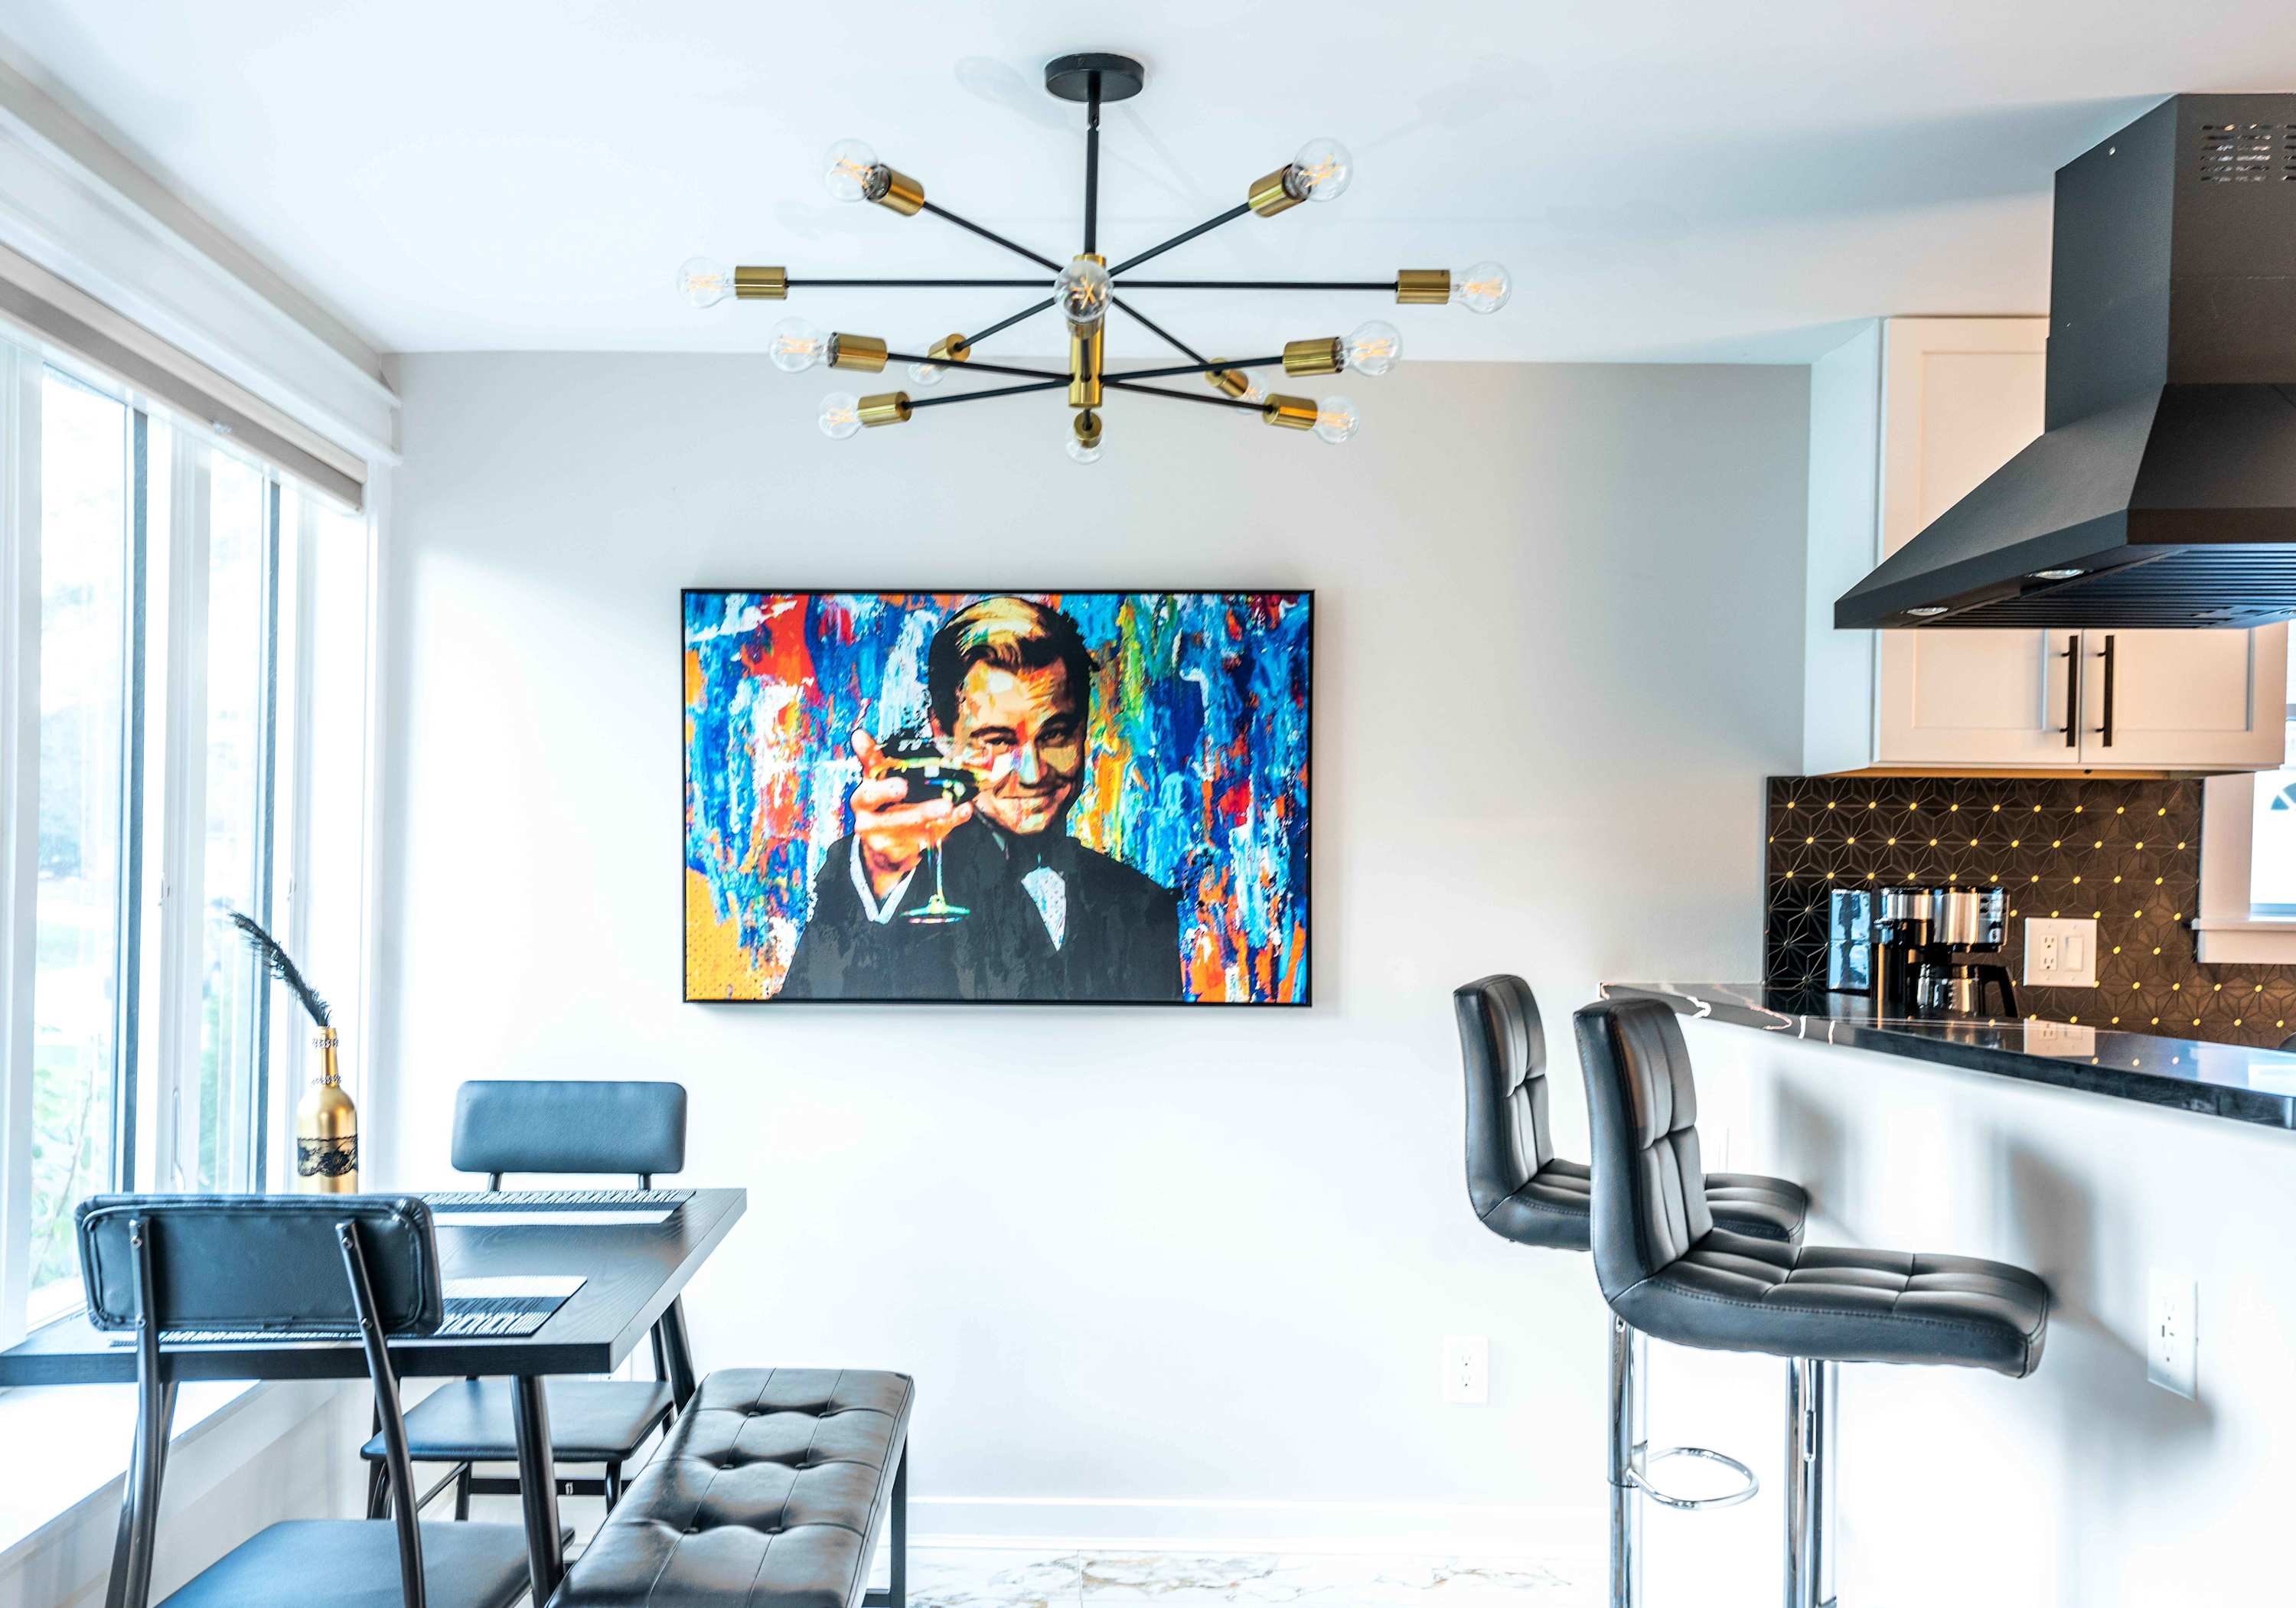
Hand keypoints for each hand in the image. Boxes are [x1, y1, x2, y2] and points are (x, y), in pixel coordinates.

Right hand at [849, 729, 972, 902]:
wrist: (879, 848)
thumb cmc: (880, 805)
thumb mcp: (873, 782)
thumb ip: (871, 759)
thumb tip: (859, 735)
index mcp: (862, 802)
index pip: (868, 796)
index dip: (884, 791)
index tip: (903, 787)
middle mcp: (869, 824)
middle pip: (895, 819)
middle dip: (920, 813)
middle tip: (943, 805)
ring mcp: (886, 842)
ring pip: (915, 832)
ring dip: (938, 820)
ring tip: (955, 808)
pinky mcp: (903, 854)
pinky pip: (929, 839)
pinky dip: (948, 826)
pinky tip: (963, 812)